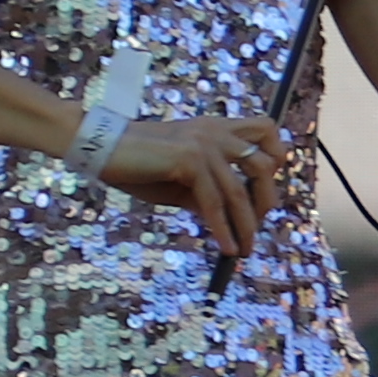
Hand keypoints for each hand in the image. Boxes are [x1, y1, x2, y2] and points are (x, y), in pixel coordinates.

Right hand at [97, 107, 298, 261]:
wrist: (101, 148)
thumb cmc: (137, 165)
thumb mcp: (180, 180)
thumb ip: (206, 192)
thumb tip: (229, 219)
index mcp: (215, 128)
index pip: (266, 128)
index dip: (276, 155)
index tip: (266, 187)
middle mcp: (215, 131)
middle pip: (264, 163)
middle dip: (266, 200)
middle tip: (257, 227)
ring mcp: (204, 143)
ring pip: (240, 190)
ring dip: (247, 225)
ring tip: (245, 249)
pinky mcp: (190, 160)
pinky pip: (215, 202)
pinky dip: (224, 229)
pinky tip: (227, 248)